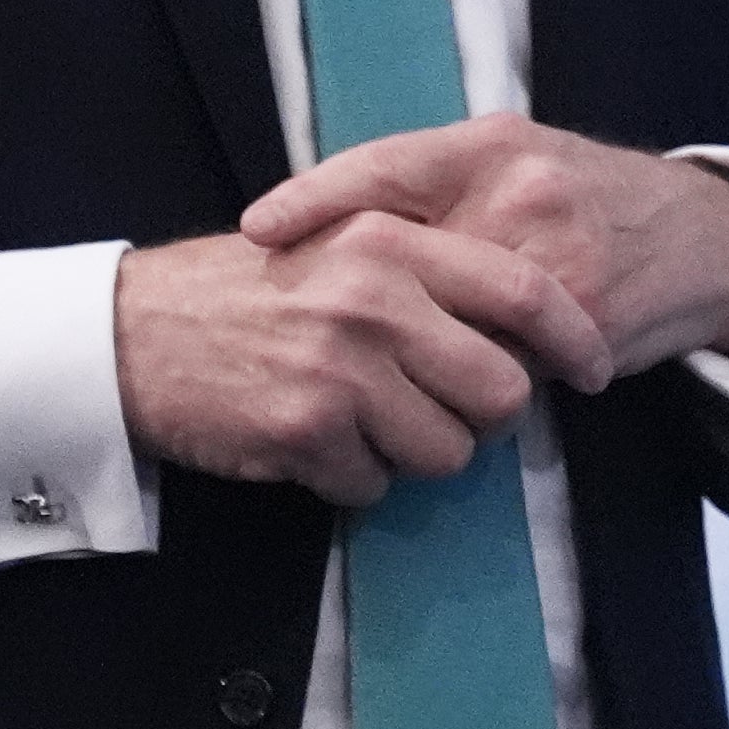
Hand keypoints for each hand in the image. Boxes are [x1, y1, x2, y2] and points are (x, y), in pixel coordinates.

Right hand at [112, 215, 601, 506]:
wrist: (131, 334)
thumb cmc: (247, 290)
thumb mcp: (339, 243)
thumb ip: (426, 267)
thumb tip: (528, 314)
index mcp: (393, 243)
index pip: (525, 292)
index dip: (575, 338)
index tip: (597, 368)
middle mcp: (375, 301)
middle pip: (501, 391)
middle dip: (486, 418)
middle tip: (447, 412)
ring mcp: (342, 369)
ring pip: (447, 451)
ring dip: (416, 453)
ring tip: (365, 423)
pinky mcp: (306, 430)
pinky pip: (376, 485)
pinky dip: (352, 479)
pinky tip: (315, 444)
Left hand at [237, 113, 728, 391]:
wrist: (706, 236)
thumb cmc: (592, 199)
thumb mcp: (518, 160)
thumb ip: (440, 185)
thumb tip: (331, 225)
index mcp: (492, 147)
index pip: (388, 165)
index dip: (317, 196)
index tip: (259, 231)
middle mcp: (520, 191)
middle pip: (409, 255)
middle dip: (358, 300)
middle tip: (309, 329)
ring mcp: (554, 256)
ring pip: (452, 319)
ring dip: (418, 351)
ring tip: (381, 369)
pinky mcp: (584, 317)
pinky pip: (503, 357)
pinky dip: (475, 373)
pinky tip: (457, 386)